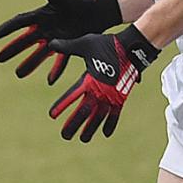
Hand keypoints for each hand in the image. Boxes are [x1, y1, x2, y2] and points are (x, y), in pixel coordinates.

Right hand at [0, 0, 121, 83]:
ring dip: (30, 63)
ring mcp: (57, 38)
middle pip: (26, 40)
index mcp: (42, 14)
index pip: (21, 21)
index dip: (9, 28)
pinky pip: (61, 61)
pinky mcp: (69, 45)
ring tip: (19, 74)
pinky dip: (56, 70)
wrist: (98, 9)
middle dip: (13, 49)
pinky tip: (50, 81)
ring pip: (40, 54)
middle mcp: (46, 28)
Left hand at [48, 25, 158, 141]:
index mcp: (89, 80)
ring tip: (83, 139)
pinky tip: (105, 134)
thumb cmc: (107, 45)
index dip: (62, 105)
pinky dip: (110, 125)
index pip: (72, 96)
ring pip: (98, 118)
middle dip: (73, 125)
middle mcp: (99, 91)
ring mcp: (111, 96)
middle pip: (84, 113)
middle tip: (65, 136)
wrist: (132, 48)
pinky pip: (115, 115)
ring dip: (90, 129)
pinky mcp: (121, 98)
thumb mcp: (85, 44)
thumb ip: (68, 46)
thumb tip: (51, 43)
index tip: (52, 115)